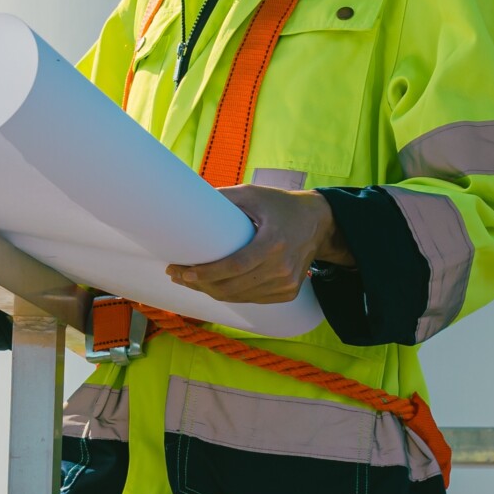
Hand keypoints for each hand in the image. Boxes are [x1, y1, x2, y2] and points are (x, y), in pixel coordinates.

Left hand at [165, 185, 352, 305]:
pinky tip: (212, 286)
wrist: (318, 223)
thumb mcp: (253, 194)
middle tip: (175, 274)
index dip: (207, 273)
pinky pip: (253, 299)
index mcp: (274, 242)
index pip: (236, 265)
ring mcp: (288, 283)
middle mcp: (283, 267)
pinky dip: (230, 295)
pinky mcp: (289, 292)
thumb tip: (189, 200)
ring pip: (240, 297)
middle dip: (199, 284)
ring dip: (210, 292)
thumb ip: (223, 198)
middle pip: (233, 286)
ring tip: (188, 280)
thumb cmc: (281, 205)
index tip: (183, 271)